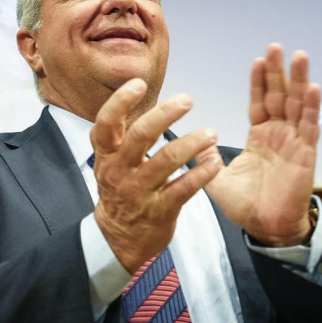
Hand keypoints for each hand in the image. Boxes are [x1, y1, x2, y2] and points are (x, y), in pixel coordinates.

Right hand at [91, 78, 222, 272]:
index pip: (106, 123)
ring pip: (167, 160)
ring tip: (211, 133)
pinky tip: (215, 162)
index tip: (139, 84)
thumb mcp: (110, 162)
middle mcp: (120, 170)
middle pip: (141, 135)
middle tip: (187, 100)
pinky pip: (185, 187)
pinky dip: (203, 173)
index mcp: (107, 155)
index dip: (121, 101)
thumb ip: (121, 134)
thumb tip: (139, 94)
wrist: (119, 238)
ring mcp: (140, 191)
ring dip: (192, 143)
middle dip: (165, 114)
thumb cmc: (119, 190)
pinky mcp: (160, 210)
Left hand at [206, 43, 320, 246]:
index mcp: (261, 137)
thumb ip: (207, 158)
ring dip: (299, 80)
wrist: (264, 228)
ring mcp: (295, 142)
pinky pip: (310, 127)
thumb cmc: (246, 205)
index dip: (259, 82)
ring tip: (299, 56)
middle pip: (280, 96)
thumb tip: (198, 140)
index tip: (257, 60)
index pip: (260, 102)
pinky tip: (313, 88)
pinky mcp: (306, 155)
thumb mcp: (217, 178)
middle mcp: (279, 135)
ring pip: (298, 105)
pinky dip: (312, 107)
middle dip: (278, 72)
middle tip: (276, 47)